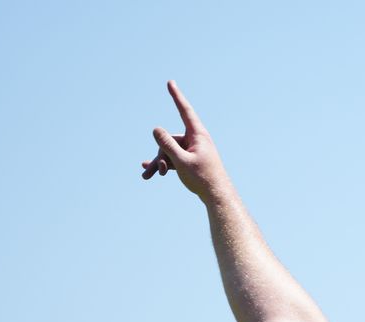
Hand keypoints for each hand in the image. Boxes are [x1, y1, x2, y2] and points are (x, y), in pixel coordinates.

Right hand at [140, 81, 226, 199]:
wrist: (216, 196)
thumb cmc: (203, 178)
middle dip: (160, 154)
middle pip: (170, 139)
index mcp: (198, 135)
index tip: (170, 82)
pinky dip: (163, 165)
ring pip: (169, 151)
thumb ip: (167, 145)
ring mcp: (191, 150)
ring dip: (159, 163)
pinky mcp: (189, 159)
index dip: (176, 96)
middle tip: (158, 170)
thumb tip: (156, 129)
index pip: (185, 111)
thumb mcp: (181, 161)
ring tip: (148, 176)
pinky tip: (149, 173)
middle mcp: (195, 140)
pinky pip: (172, 158)